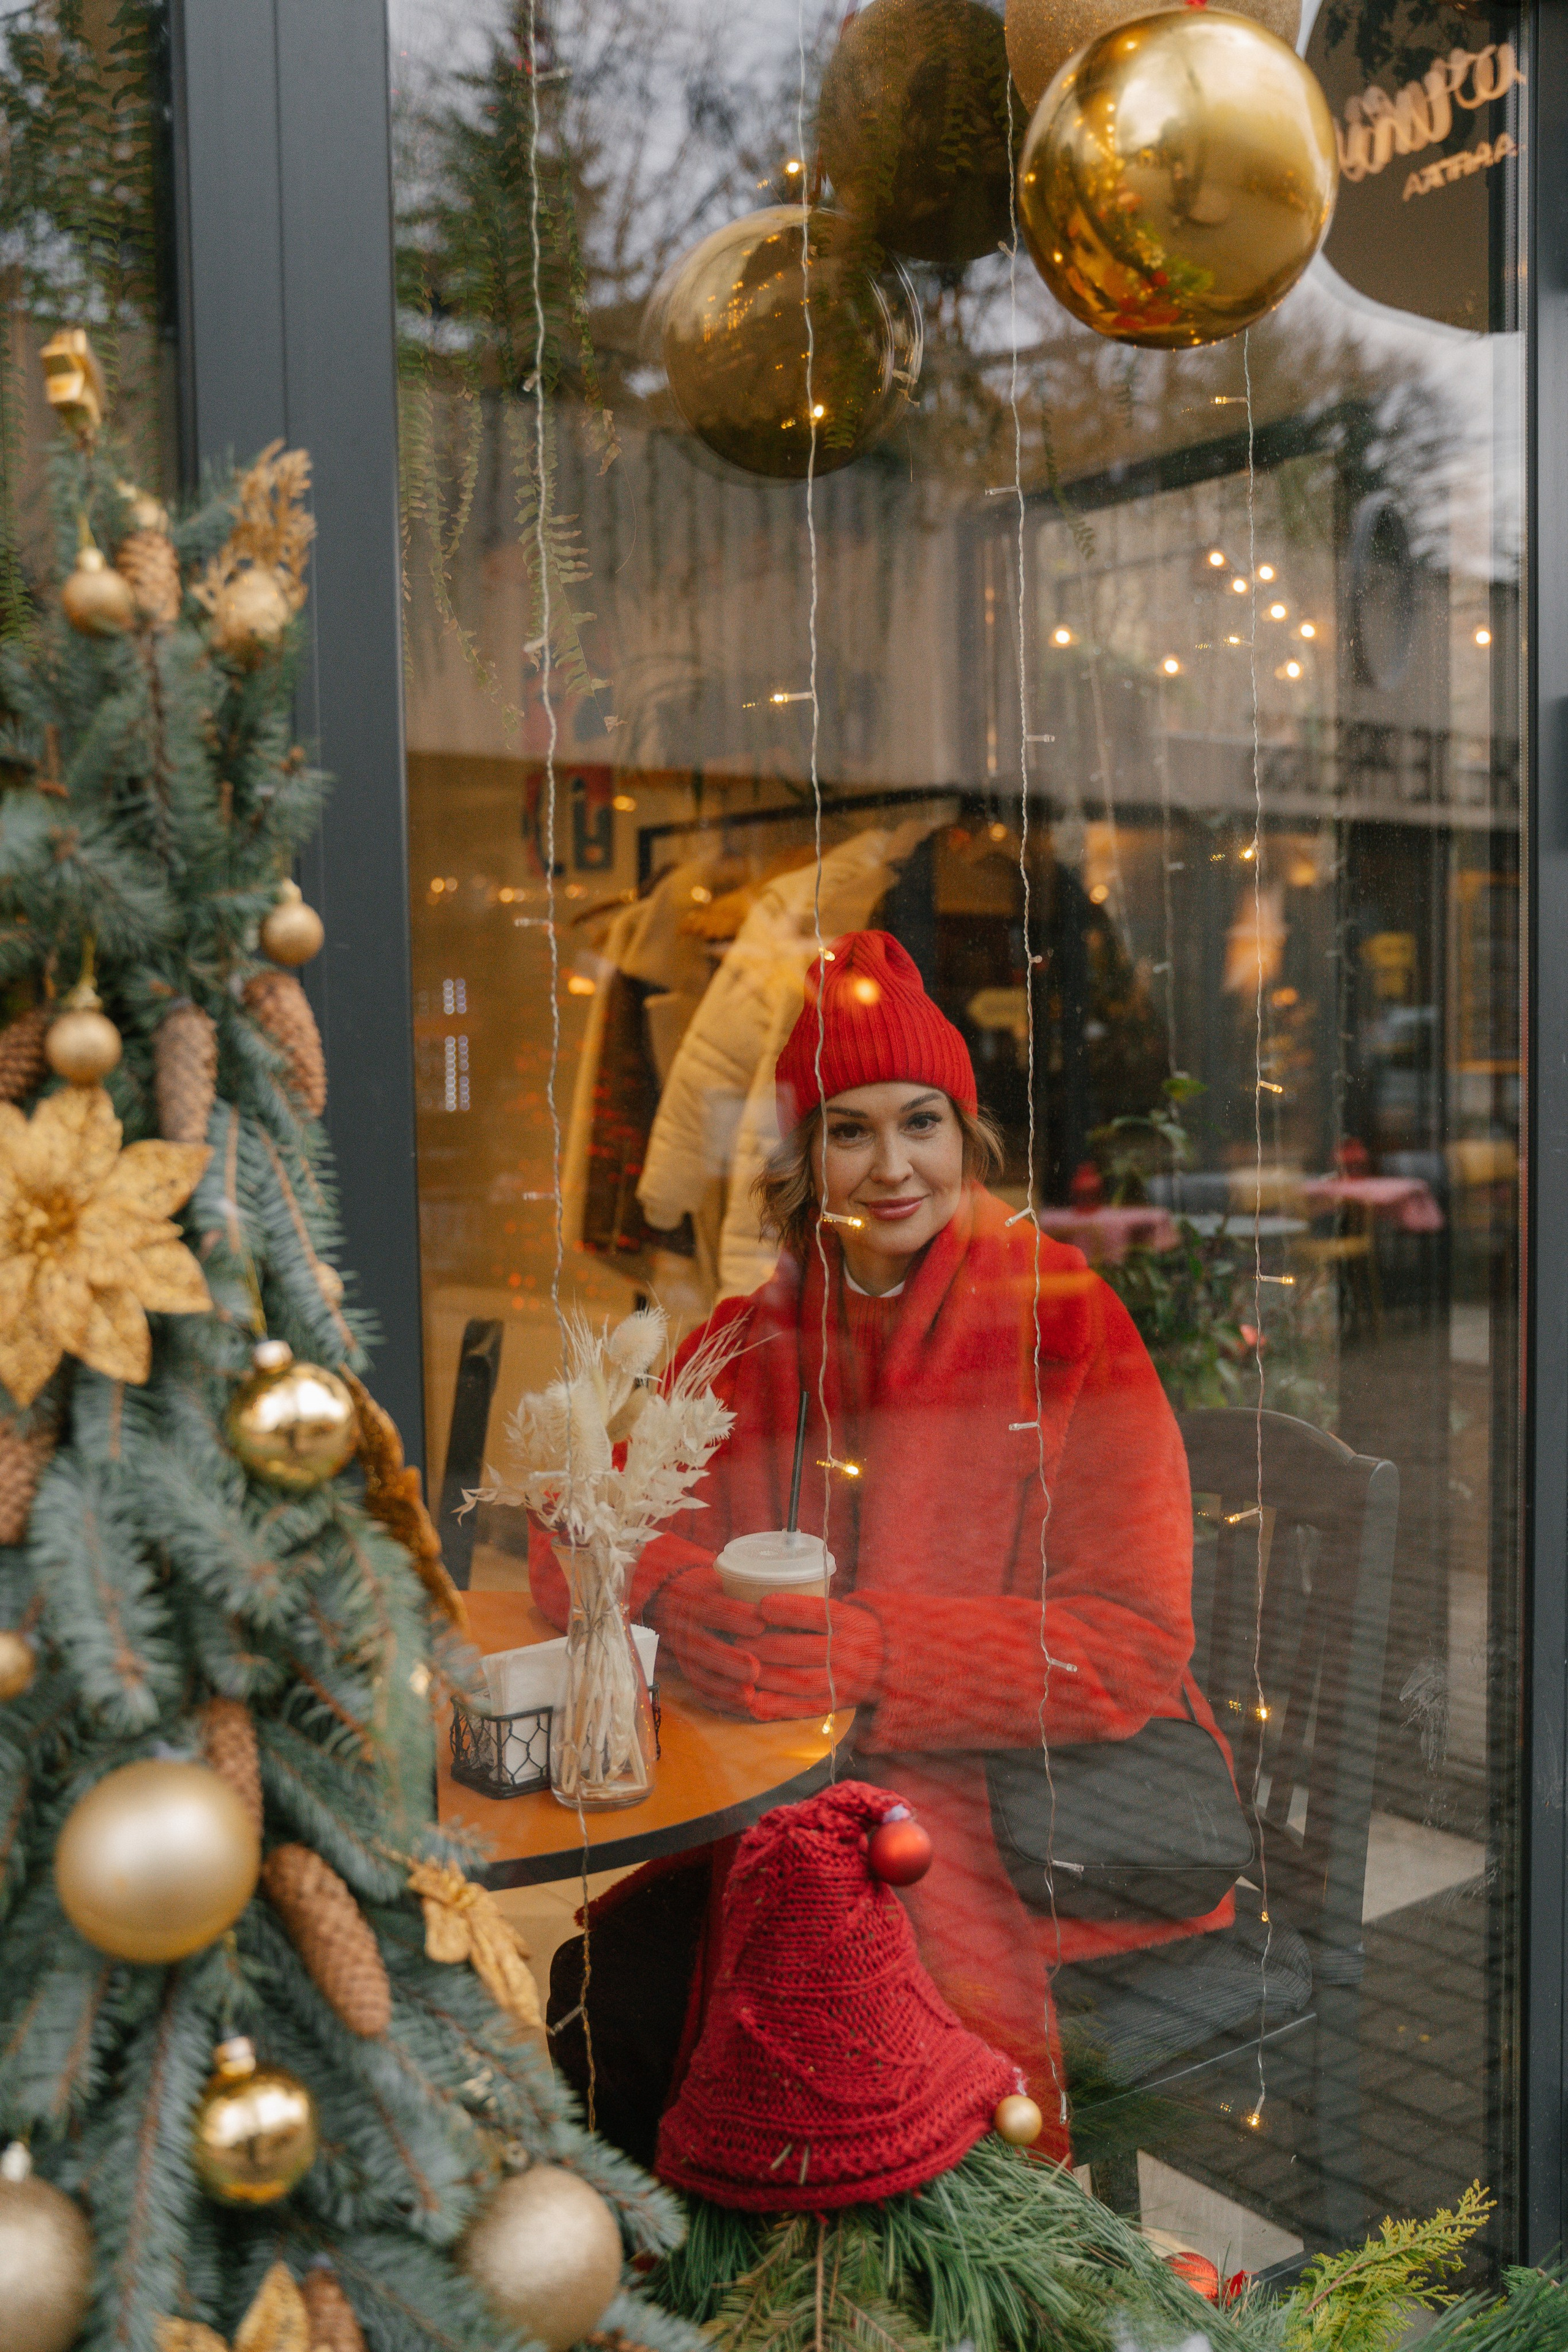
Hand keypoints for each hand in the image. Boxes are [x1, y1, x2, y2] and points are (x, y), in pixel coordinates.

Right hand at [645, 1564, 764, 1713]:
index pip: (713, 1608)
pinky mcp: (690, 1674)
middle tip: (754, 1669)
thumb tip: (797, 1585)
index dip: (735, 1616)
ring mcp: (686, 1655)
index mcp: (697, 1600)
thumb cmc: (717, 1589)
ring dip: (726, 1687)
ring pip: (701, 1674)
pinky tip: (744, 1708)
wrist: (677, 1603)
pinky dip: (722, 1703)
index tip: (760, 1623)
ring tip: (750, 1695)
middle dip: (729, 1660)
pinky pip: (702, 1693)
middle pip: (705, 1646)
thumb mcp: (725, 1578)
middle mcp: (687, 1629)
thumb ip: (751, 1585)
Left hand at [746, 1592, 882, 1720]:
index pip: (819, 1613)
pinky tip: (755, 1704)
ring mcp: (843, 1680)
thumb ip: (811, 1607)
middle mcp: (849, 1651)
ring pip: (802, 1681)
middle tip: (739, 1639)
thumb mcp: (841, 1610)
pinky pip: (805, 1708)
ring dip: (768, 1676)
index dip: (790, 1609)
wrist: (886, 1662)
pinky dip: (778, 1708)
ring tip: (743, 1668)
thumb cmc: (847, 1629)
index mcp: (850, 1621)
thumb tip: (761, 1593)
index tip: (762, 1605)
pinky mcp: (835, 1703)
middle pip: (806, 1649)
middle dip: (769, 1645)